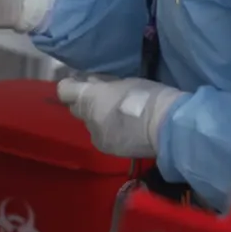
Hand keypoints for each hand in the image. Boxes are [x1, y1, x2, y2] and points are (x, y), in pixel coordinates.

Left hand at [57, 77, 183, 157]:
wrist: (166, 127)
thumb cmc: (148, 96)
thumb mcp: (123, 82)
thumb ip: (103, 84)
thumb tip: (92, 83)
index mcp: (91, 97)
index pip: (64, 90)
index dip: (69, 85)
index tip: (78, 82)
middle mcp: (87, 117)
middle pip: (75, 108)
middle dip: (84, 102)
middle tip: (100, 96)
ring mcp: (96, 135)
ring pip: (88, 124)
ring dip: (96, 118)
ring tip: (115, 114)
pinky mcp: (106, 149)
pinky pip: (100, 136)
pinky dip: (106, 131)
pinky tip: (122, 129)